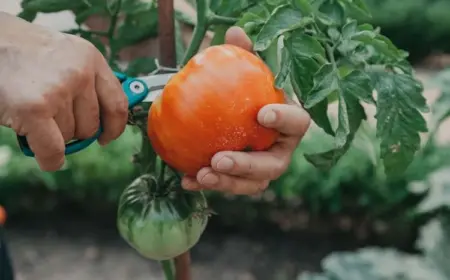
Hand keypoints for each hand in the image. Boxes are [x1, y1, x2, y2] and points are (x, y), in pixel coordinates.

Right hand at [0, 12, 127, 171]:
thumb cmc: (26, 53)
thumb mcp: (67, 56)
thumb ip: (89, 82)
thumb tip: (107, 122)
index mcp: (91, 59)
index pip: (118, 104)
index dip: (114, 127)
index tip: (107, 136)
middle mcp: (80, 73)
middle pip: (91, 126)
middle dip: (73, 131)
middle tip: (51, 118)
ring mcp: (58, 90)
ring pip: (69, 137)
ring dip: (53, 136)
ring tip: (35, 114)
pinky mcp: (35, 108)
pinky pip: (53, 150)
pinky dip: (50, 159)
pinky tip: (46, 157)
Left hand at [181, 27, 310, 194]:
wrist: (236, 117)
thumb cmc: (246, 94)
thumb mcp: (245, 74)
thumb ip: (244, 56)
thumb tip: (235, 33)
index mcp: (288, 124)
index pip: (298, 123)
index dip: (285, 120)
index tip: (261, 113)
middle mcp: (279, 151)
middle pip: (274, 165)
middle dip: (248, 165)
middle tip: (220, 159)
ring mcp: (262, 170)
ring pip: (252, 184)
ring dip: (227, 183)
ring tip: (202, 174)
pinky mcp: (242, 180)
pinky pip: (228, 186)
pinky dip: (207, 184)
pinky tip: (187, 180)